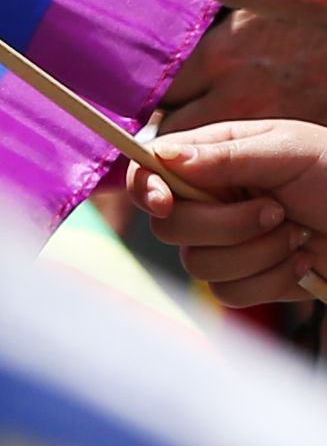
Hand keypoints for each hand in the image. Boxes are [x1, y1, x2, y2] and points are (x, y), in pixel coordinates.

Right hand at [132, 118, 326, 304]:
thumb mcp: (285, 151)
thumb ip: (224, 155)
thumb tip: (162, 154)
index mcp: (208, 160)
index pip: (148, 171)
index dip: (145, 188)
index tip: (166, 202)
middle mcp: (208, 201)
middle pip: (168, 227)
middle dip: (224, 226)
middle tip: (275, 210)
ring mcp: (224, 244)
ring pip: (199, 265)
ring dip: (258, 253)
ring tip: (298, 233)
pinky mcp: (246, 280)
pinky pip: (230, 294)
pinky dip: (272, 278)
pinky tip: (301, 259)